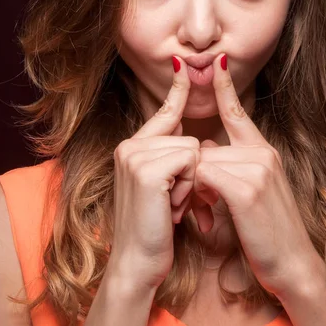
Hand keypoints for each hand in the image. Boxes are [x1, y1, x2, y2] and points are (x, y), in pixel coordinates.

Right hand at [109, 58, 203, 291]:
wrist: (138, 262)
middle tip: (171, 201)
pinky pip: (190, 160)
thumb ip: (171, 158)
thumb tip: (195, 141)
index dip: (177, 88)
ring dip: (190, 183)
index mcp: (133, 147)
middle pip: (188, 137)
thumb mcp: (163, 187)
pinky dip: (188, 186)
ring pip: (192, 148)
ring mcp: (135, 155)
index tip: (184, 63)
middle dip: (190, 173)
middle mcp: (130, 145)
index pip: (163, 111)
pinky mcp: (147, 169)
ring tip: (169, 205)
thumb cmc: (155, 227)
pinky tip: (170, 206)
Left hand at [193, 53, 319, 297]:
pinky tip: (210, 216)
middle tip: (202, 207)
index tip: (217, 61)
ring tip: (210, 216)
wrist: (293, 264)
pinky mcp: (247, 188)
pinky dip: (200, 198)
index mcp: (263, 150)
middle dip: (195, 179)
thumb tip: (206, 152)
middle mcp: (262, 153)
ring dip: (196, 192)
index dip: (225, 88)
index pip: (239, 113)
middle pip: (205, 150)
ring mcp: (257, 168)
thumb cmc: (267, 231)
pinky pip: (204, 178)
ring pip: (202, 165)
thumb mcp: (253, 190)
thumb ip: (231, 165)